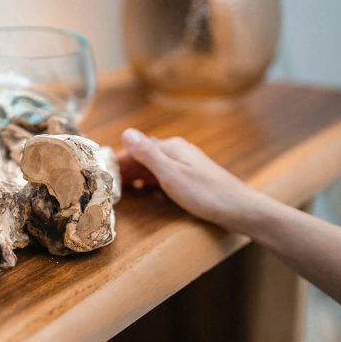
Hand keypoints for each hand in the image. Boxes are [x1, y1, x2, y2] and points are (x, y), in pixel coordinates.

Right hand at [118, 128, 266, 231]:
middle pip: (142, 158)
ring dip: (135, 177)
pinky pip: (162, 177)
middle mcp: (177, 152)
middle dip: (124, 170)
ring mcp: (185, 165)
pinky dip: (149, 183)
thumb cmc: (206, 194)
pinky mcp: (190, 179)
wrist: (240, 209)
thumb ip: (148, 154)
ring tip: (119, 191)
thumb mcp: (171, 175)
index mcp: (171, 147)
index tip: (100, 175)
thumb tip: (126, 131)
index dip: (116, 162)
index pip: (134, 150)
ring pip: (152, 168)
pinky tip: (144, 193)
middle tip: (105, 186)